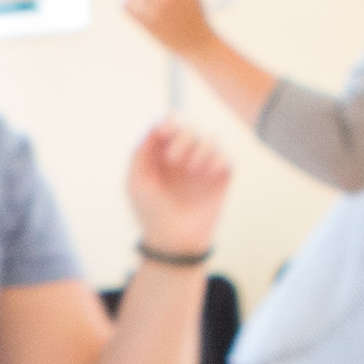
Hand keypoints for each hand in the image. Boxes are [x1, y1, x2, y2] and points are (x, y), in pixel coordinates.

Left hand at [121, 118, 230, 253]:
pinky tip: (208, 173)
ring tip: (192, 169)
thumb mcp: (136, 182)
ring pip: (211, 139)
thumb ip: (140, 153)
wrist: (173, 241)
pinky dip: (218, 159)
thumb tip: (154, 128)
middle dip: (183, 137)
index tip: (166, 132)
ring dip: (201, 148)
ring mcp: (204, 167)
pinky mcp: (221, 179)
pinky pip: (227, 157)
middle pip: (190, 128)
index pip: (169, 126)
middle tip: (173, 159)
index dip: (169, 123)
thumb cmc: (151, 213)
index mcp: (162, 154)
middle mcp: (184, 157)